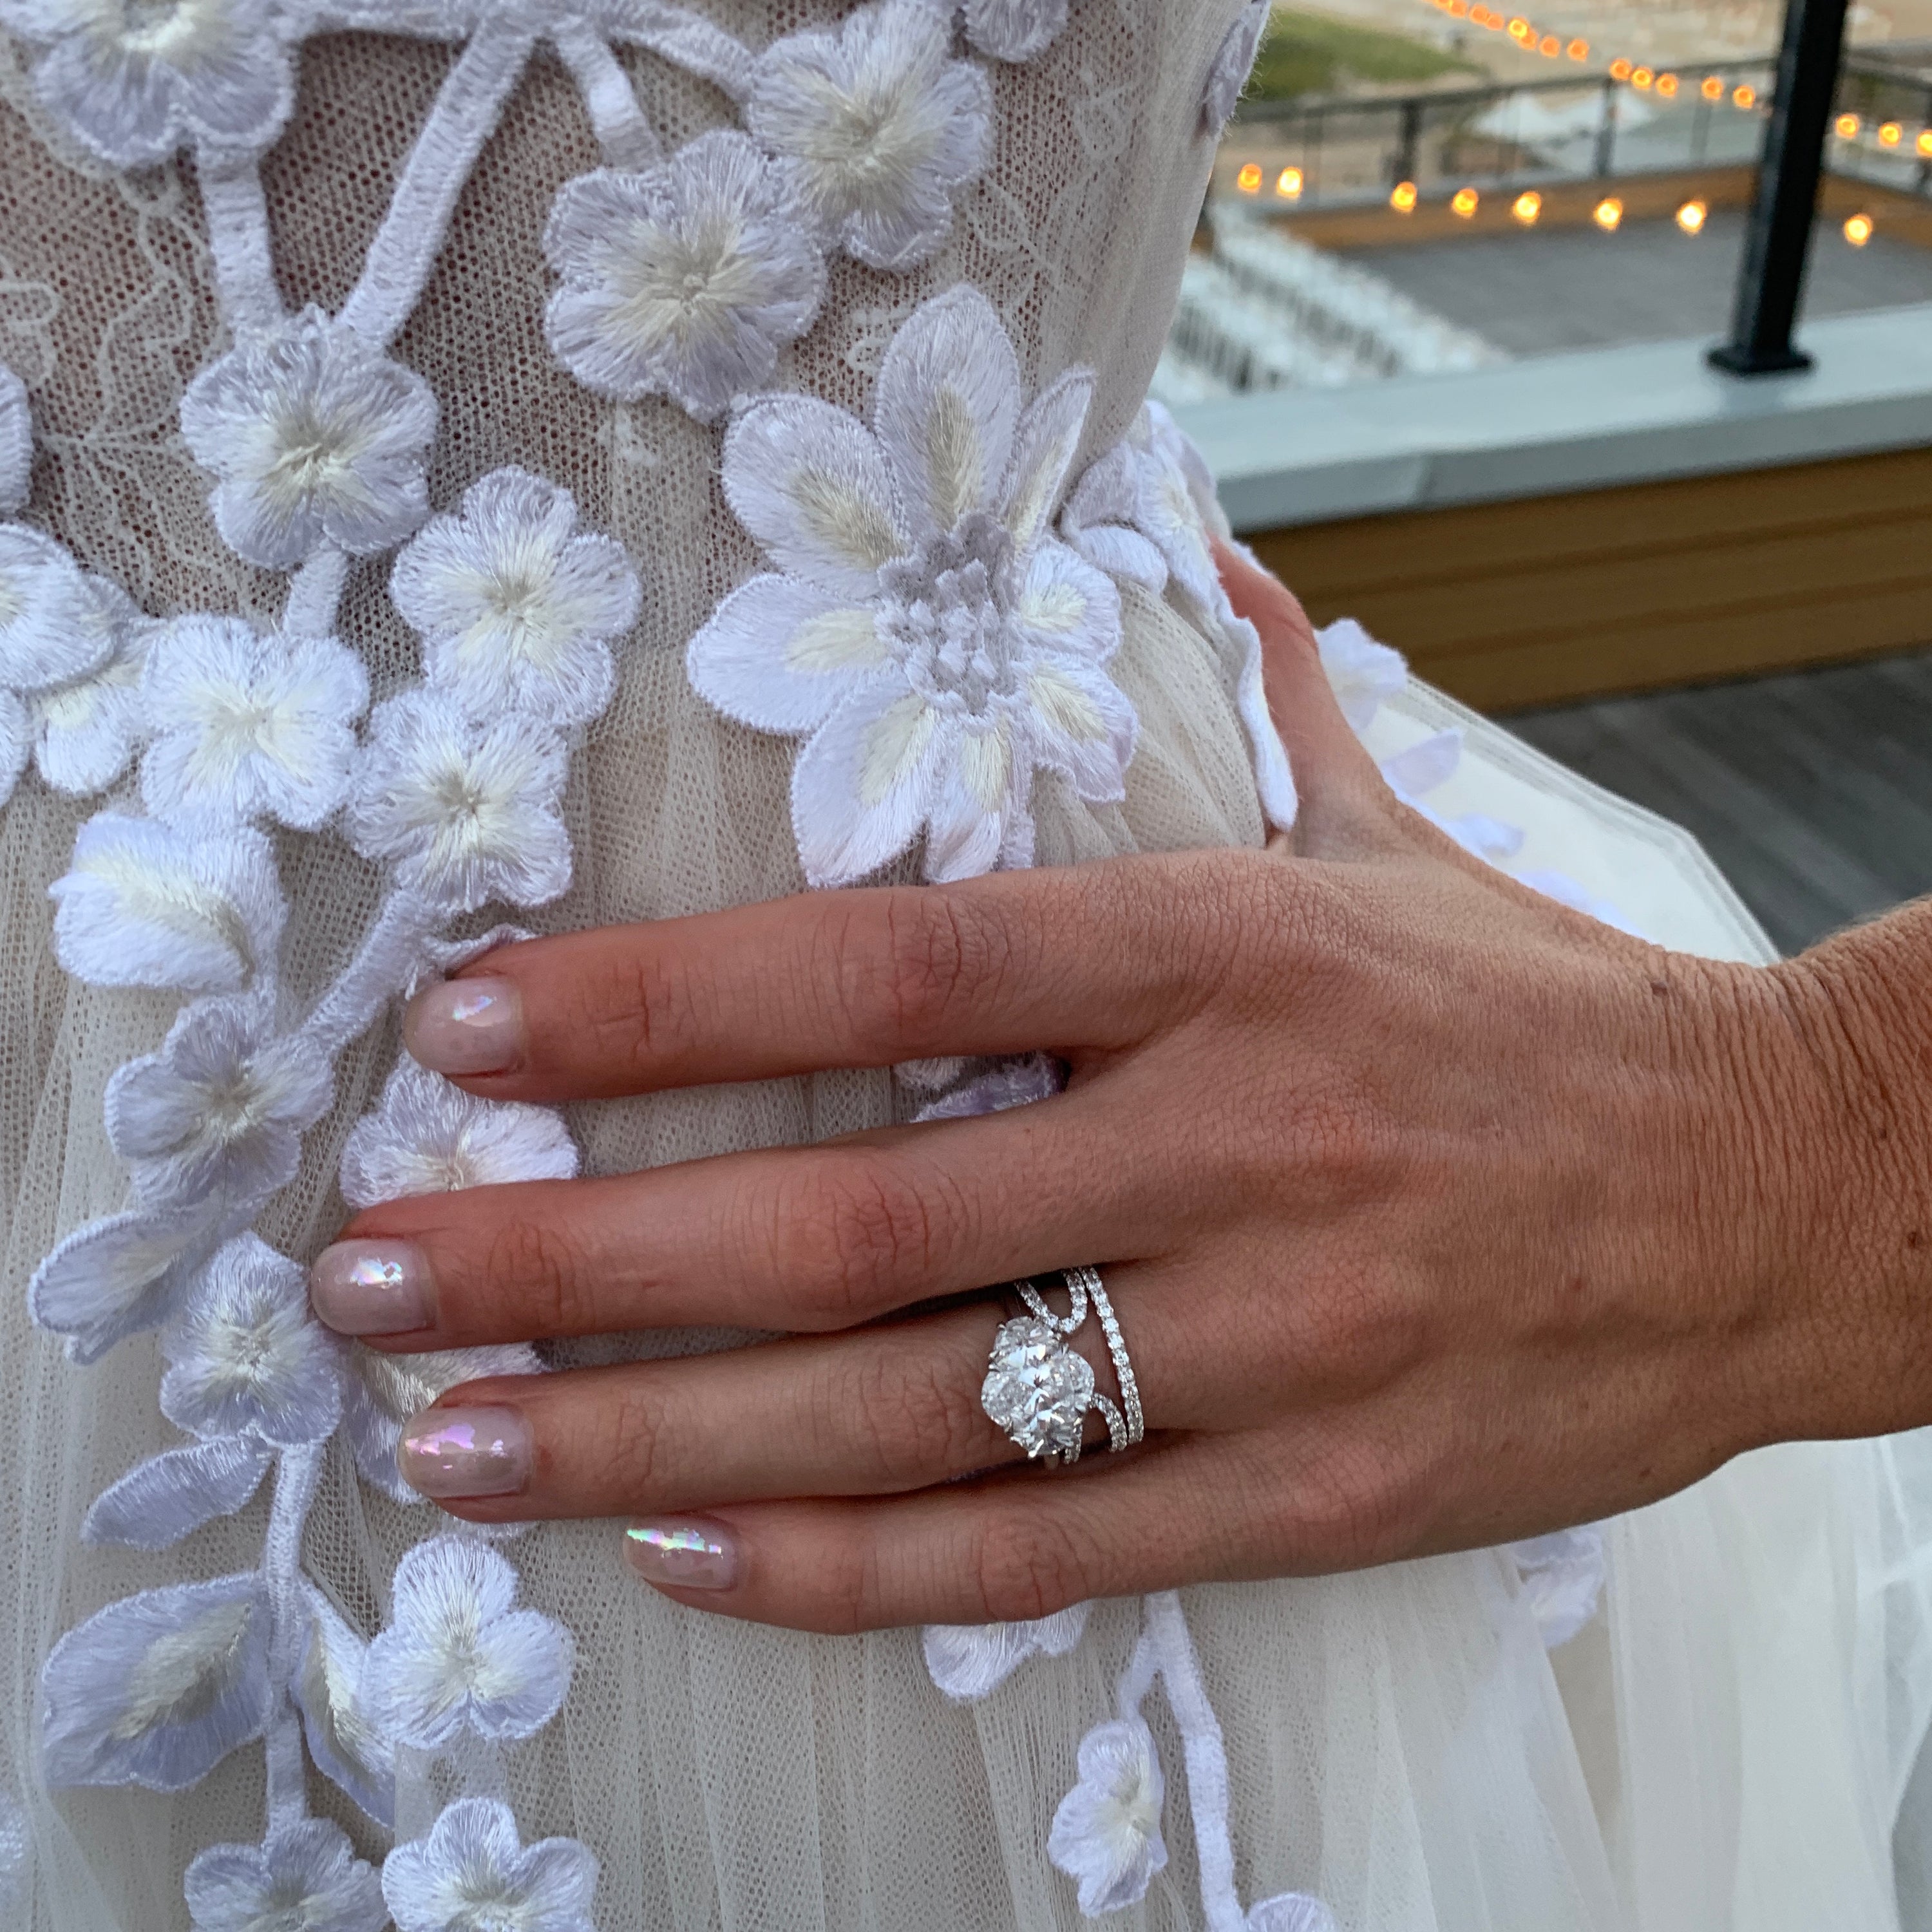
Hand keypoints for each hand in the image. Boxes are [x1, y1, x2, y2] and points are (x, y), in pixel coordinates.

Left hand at [309, 541, 1920, 1631]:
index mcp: (1229, 956)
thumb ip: (1261, 701)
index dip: (658, 1005)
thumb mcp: (1399, 839)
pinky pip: (1046, 1546)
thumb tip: (1185, 542)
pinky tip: (691, 1553)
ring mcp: (1277, 1337)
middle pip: (849, 1220)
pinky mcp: (1324, 1493)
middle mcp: (1233, 1145)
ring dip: (656, 1436)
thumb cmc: (1552, 1016)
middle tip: (371, 1276)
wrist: (1792, 1193)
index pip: (889, 969)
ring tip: (459, 1447)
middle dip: (578, 1253)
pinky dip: (854, 1563)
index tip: (465, 1032)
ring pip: (912, 1407)